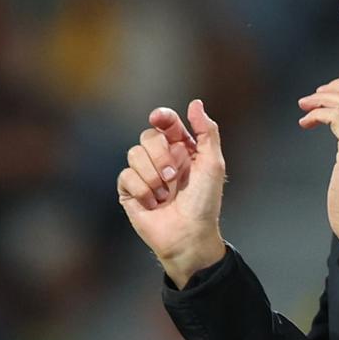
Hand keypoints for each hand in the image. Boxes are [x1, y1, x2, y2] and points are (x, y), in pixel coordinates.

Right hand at [118, 99, 226, 286]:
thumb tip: (195, 103)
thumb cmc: (204, 202)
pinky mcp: (129, 190)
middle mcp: (162, 158)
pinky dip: (141, 190)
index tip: (158, 118)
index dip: (162, 117)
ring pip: (133, 154)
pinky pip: (125, 176)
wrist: (188, 235)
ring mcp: (144, 174)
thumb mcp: (213, 164)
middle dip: (160, 156)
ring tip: (166, 195)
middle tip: (173, 177)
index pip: (167, 123)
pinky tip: (153, 204)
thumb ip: (207, 132)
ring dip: (152, 176)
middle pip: (148, 136)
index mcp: (182, 149)